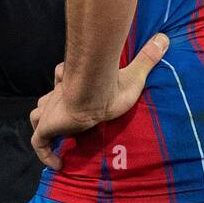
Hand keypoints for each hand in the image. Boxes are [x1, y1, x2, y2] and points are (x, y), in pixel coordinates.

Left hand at [30, 33, 169, 168]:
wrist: (93, 91)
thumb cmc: (113, 86)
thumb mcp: (135, 75)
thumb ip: (147, 58)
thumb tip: (164, 38)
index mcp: (77, 85)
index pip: (63, 83)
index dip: (65, 87)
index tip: (73, 100)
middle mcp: (61, 96)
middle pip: (48, 99)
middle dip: (52, 107)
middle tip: (64, 120)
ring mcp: (52, 110)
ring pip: (39, 115)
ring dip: (45, 125)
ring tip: (58, 137)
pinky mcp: (48, 125)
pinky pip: (39, 143)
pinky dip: (45, 154)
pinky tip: (58, 164)